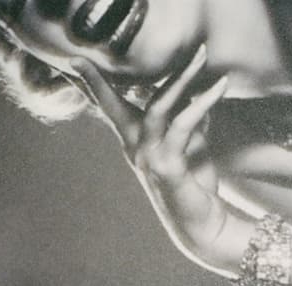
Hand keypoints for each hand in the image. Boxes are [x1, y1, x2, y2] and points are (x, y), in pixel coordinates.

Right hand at [71, 48, 238, 274]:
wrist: (203, 224)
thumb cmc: (194, 185)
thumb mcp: (192, 145)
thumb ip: (190, 120)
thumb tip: (199, 93)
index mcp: (135, 143)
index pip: (110, 109)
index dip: (91, 87)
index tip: (73, 62)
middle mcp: (135, 150)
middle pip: (113, 107)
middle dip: (96, 82)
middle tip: (81, 58)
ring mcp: (148, 158)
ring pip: (157, 107)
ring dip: (180, 78)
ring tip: (201, 55)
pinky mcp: (168, 166)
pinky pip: (183, 125)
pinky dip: (202, 102)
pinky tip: (219, 88)